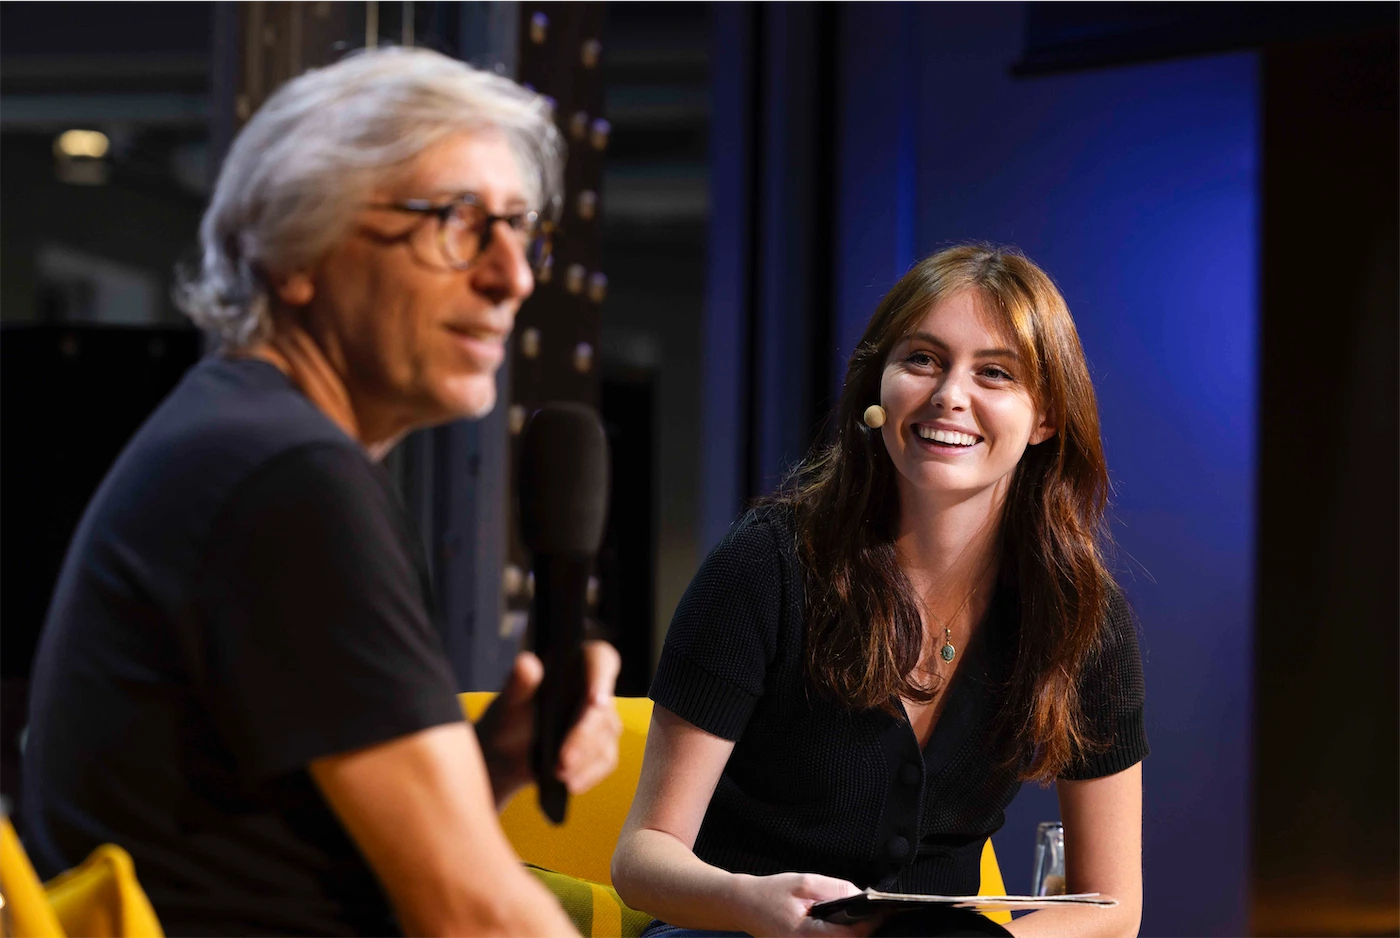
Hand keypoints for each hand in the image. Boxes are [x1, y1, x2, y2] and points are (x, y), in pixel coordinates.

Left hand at [476, 642, 622, 808]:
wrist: (505, 756)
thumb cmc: (507, 720)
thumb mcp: (508, 703)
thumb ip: (518, 684)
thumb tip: (526, 663)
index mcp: (573, 666)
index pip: (600, 659)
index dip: (602, 676)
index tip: (594, 701)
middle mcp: (593, 688)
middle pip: (602, 708)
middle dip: (583, 736)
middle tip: (563, 759)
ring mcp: (601, 719)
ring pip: (606, 736)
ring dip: (584, 759)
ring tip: (558, 774)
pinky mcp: (602, 745)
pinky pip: (605, 759)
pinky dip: (589, 774)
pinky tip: (570, 784)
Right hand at [731, 871, 878, 937]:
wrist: (743, 906)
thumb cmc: (769, 893)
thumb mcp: (803, 883)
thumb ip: (834, 889)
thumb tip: (863, 895)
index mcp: (805, 935)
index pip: (849, 935)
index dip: (871, 922)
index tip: (885, 908)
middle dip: (865, 928)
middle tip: (878, 911)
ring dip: (854, 932)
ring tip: (865, 915)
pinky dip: (842, 934)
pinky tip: (846, 922)